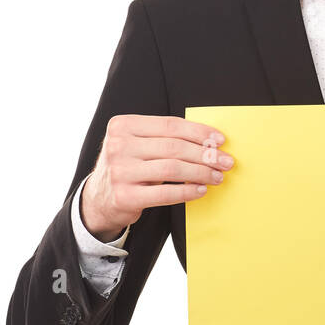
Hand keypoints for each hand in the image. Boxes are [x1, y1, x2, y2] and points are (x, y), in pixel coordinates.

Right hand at [81, 115, 233, 240]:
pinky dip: (188, 191)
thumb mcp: (137, 144)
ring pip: (172, 168)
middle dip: (205, 154)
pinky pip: (165, 193)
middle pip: (174, 147)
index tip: (220, 140)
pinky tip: (201, 189)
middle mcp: (118, 146)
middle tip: (225, 161)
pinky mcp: (124, 196)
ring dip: (201, 172)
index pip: (170, 125)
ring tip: (217, 176)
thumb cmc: (128, 167)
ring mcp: (120, 171)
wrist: (99, 199)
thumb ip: (164, 137)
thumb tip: (209, 141)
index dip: (199, 132)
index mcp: (123, 125)